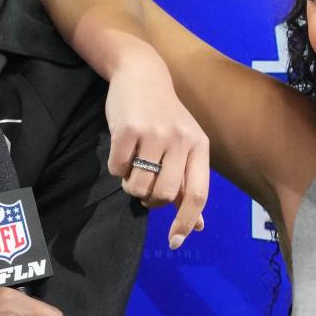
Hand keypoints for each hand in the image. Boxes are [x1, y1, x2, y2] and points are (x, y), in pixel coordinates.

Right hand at [105, 51, 208, 248]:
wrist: (141, 73)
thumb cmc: (164, 115)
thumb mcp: (184, 145)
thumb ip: (189, 183)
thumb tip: (197, 226)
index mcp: (199, 146)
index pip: (198, 194)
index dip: (187, 221)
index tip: (174, 242)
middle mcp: (180, 140)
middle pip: (163, 195)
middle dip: (149, 200)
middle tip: (144, 188)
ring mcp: (154, 134)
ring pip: (138, 186)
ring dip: (130, 185)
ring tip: (132, 167)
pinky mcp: (127, 129)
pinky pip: (117, 169)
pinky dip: (116, 169)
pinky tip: (121, 152)